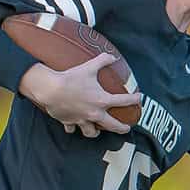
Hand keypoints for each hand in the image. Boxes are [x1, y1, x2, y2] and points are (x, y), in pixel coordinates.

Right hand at [18, 52, 141, 136]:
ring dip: (96, 131)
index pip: (123, 101)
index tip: (139, 98)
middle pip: (113, 126)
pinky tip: (73, 125)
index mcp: (102, 100)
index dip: (134, 99)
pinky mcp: (69, 122)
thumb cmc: (71, 78)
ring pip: (92, 132)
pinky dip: (73, 127)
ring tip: (97, 130)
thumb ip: (102, 61)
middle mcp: (94, 114)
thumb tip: (112, 56)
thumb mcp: (89, 67)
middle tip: (126, 128)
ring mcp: (82, 120)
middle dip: (122, 128)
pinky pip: (72, 129)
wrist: (51, 90)